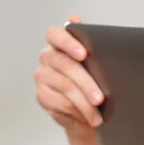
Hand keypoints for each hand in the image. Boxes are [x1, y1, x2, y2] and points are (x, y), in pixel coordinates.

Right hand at [34, 14, 103, 136]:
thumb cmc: (97, 85)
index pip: (55, 35)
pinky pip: (59, 102)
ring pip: (65, 86)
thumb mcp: (101, 68)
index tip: (83, 54)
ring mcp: (43, 75)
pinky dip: (77, 111)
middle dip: (86, 83)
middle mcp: (49, 57)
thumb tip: (88, 27)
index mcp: (61, 44)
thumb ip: (96, 50)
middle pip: (65, 65)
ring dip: (84, 103)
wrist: (91, 113)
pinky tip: (89, 118)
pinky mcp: (42, 94)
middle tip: (100, 99)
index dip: (68, 42)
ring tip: (98, 115)